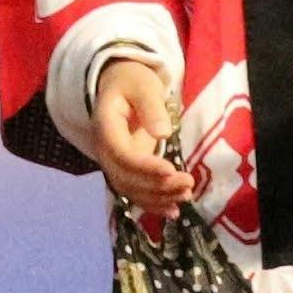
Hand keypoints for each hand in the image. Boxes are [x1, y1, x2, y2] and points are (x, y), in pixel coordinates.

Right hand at [89, 54, 193, 215]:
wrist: (119, 84)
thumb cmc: (132, 81)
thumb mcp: (143, 85)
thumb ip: (151, 107)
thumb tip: (163, 133)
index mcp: (105, 126)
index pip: (121, 153)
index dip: (144, 166)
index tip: (171, 170)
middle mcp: (105, 150)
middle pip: (125, 177)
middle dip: (156, 186)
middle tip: (187, 184)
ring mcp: (114, 162)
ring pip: (130, 189)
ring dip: (158, 197)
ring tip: (186, 195)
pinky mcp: (126, 170)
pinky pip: (135, 191)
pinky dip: (153, 203)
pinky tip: (173, 211)